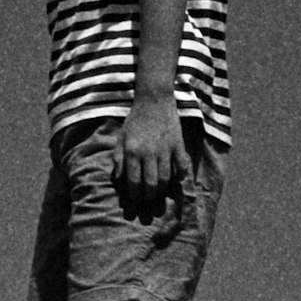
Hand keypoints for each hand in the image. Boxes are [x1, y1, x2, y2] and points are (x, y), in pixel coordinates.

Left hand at [112, 98, 188, 219]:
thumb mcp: (121, 138)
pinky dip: (180, 175)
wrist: (153, 100)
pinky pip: (182, 165)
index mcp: (132, 151)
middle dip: (149, 196)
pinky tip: (176, 179)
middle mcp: (148, 153)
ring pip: (166, 178)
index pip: (134, 181)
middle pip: (151, 183)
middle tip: (148, 200)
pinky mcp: (178, 144)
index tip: (135, 199)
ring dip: (163, 189)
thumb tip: (119, 179)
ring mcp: (165, 149)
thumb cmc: (135, 120)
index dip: (135, 194)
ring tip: (159, 193)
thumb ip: (118, 158)